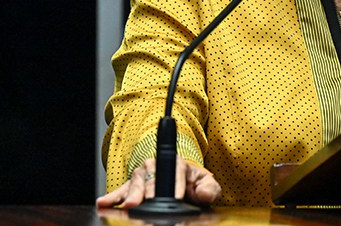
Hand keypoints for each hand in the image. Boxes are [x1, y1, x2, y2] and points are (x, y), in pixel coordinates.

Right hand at [96, 156, 221, 208]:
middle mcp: (156, 167)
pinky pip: (119, 191)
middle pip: (152, 177)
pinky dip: (112, 197)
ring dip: (132, 195)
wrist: (178, 184)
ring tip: (130, 205)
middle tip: (149, 201)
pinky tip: (103, 203)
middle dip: (150, 191)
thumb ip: (209, 189)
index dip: (177, 186)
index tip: (178, 198)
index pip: (177, 172)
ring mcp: (141, 176)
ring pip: (135, 183)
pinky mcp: (129, 187)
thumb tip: (203, 194)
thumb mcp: (205, 184)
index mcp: (177, 164)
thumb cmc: (191, 183)